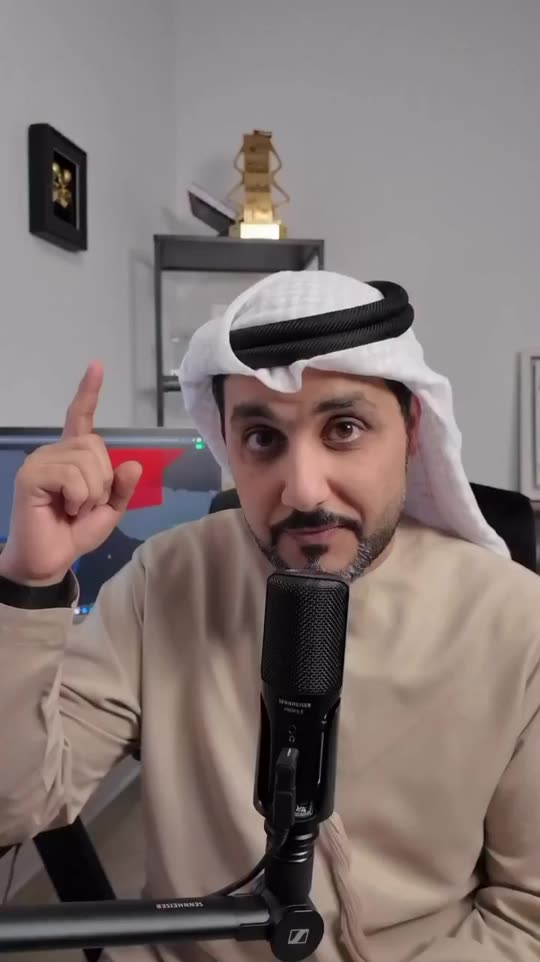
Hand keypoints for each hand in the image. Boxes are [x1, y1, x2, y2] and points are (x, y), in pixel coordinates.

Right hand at [0, 362, 142, 585]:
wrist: (50, 560)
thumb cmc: (74, 534)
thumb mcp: (109, 511)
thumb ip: (121, 488)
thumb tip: (132, 464)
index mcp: (73, 456)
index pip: (82, 418)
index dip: (89, 392)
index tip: (97, 365)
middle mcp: (55, 451)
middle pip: (97, 446)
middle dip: (103, 481)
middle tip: (85, 505)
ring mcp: (41, 461)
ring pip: (88, 463)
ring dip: (92, 493)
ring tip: (74, 509)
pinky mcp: (31, 475)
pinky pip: (73, 476)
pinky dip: (79, 497)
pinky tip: (66, 509)